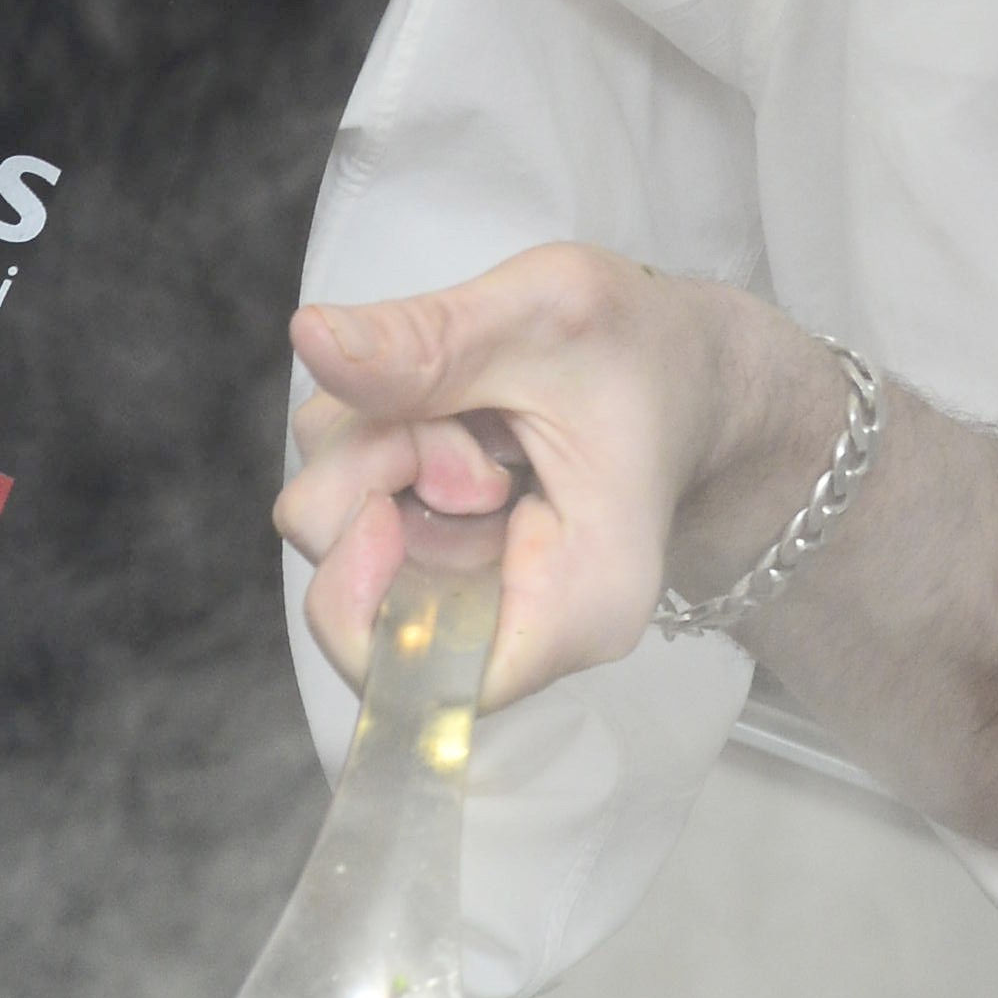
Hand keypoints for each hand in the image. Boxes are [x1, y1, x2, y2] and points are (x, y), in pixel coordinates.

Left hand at [278, 247, 842, 704]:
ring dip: (373, 439)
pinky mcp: (430, 550)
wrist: (687, 369)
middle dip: (371, 473)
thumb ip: (434, 340)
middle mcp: (509, 625)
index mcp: (574, 609)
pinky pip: (346, 498)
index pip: (414, 681)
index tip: (386, 502)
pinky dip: (373, 435)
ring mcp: (461, 590)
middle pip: (350, 594)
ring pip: (336, 529)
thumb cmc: (647, 353)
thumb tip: (310, 337)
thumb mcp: (551, 316)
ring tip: (471, 402)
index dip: (361, 597)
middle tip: (457, 412)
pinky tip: (449, 410)